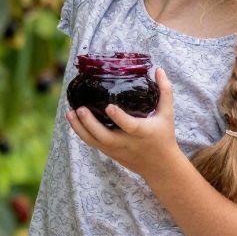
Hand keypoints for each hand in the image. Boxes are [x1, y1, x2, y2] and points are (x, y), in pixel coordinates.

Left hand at [65, 66, 183, 180]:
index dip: (119, 118)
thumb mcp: (167, 114)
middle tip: (80, 109)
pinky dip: (82, 133)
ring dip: (80, 128)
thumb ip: (164, 91)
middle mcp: (126, 143)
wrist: (159, 166)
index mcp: (142, 132)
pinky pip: (92, 143)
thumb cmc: (164, 136)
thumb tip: (158, 69)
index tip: (109, 107)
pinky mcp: (110, 153)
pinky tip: (74, 120)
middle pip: (104, 136)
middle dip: (90, 124)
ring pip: (94, 142)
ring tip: (69, 113)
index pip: (129, 126)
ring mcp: (116, 149)